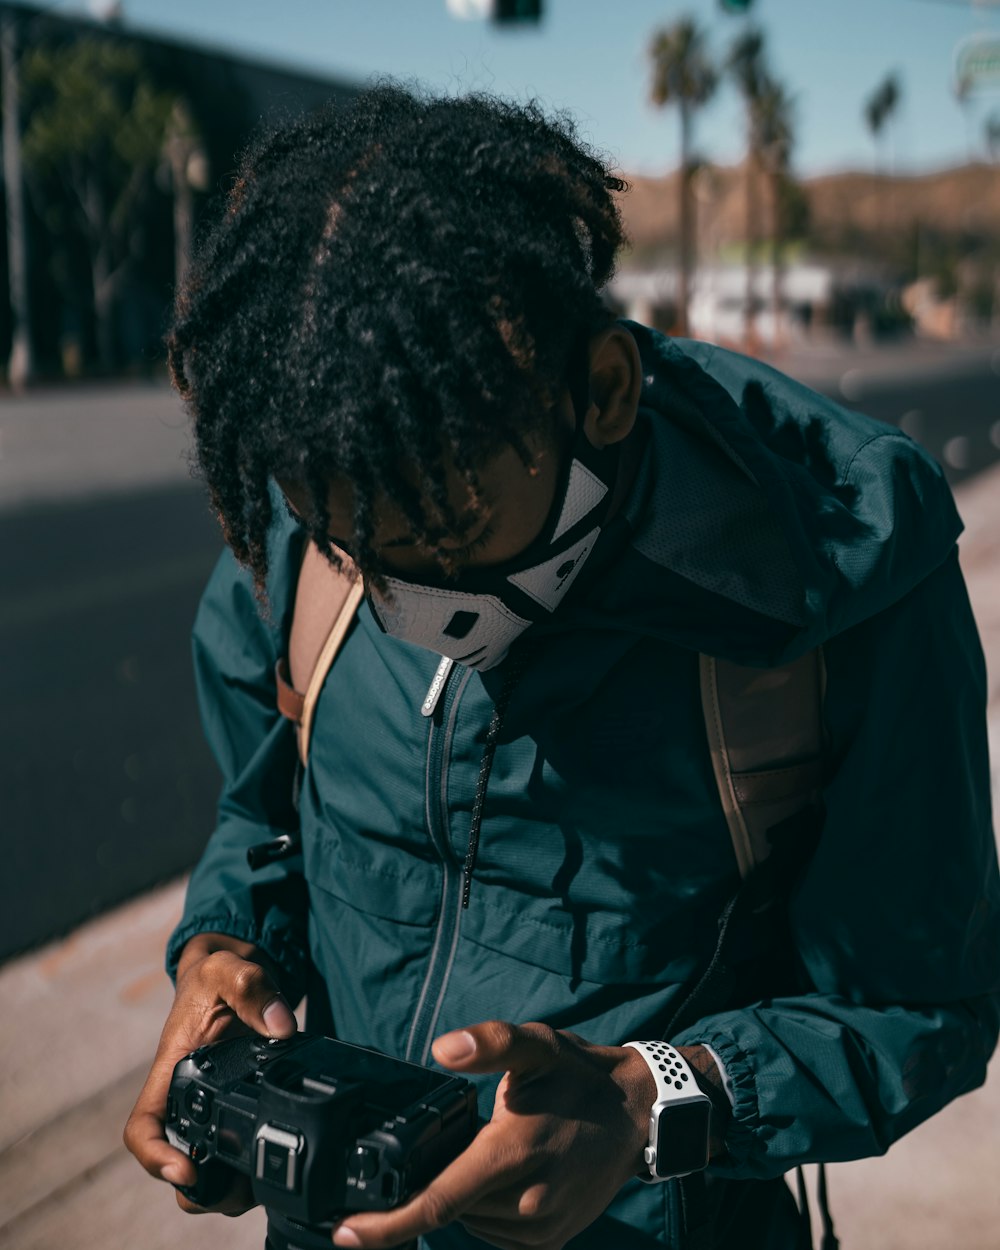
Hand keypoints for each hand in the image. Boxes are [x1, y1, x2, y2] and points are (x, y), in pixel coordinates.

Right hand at [122, 932, 296, 1214]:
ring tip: (261, 1183)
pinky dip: (255, 1163)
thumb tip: (281, 1028)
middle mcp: (188, 1095)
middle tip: (239, 1189)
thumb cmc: (220, 973)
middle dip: (202, 1188)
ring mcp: (214, 1104)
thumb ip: (252, 989)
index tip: (187, 1170)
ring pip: (210, 1164)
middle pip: (177, 1161)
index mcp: (172, 1071)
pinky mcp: (241, 1104)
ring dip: (230, 1185)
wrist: (237, 972)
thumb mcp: (229, 969)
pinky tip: (280, 1158)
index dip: (155, 1157)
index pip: (144, 1127)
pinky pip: (240, 1146)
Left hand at [330, 1021, 654, 1249]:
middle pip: (449, 1208)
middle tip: (461, 1136)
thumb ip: (490, 1042)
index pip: (437, 1201)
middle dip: (434, 1181)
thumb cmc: (579, 1075)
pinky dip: (486, 1209)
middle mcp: (525, 1202)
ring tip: (492, 1150)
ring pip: (471, 1223)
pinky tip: (504, 1175)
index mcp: (512, 1154)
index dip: (386, 1223)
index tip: (345, 1233)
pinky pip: (495, 1234)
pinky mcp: (551, 1242)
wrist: (636, 1112)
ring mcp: (540, 1229)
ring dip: (463, 1195)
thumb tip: (441, 1048)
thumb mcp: (536, 1043)